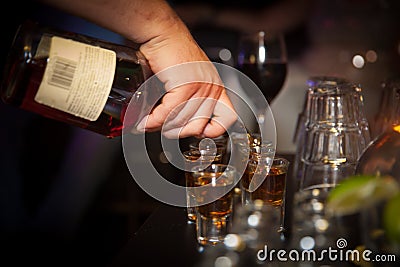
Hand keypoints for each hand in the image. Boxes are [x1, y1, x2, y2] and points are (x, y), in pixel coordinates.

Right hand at [137, 17, 236, 137]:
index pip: (226, 118)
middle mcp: (211, 87)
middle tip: (164, 130)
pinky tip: (147, 120)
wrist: (163, 34)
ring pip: (182, 120)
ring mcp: (201, 86)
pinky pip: (169, 111)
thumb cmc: (172, 53)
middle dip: (178, 132)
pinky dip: (155, 119)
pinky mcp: (186, 84)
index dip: (212, 131)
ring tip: (149, 125)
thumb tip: (178, 122)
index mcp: (216, 87)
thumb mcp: (188, 78)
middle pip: (198, 125)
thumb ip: (189, 99)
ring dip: (161, 126)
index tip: (197, 134)